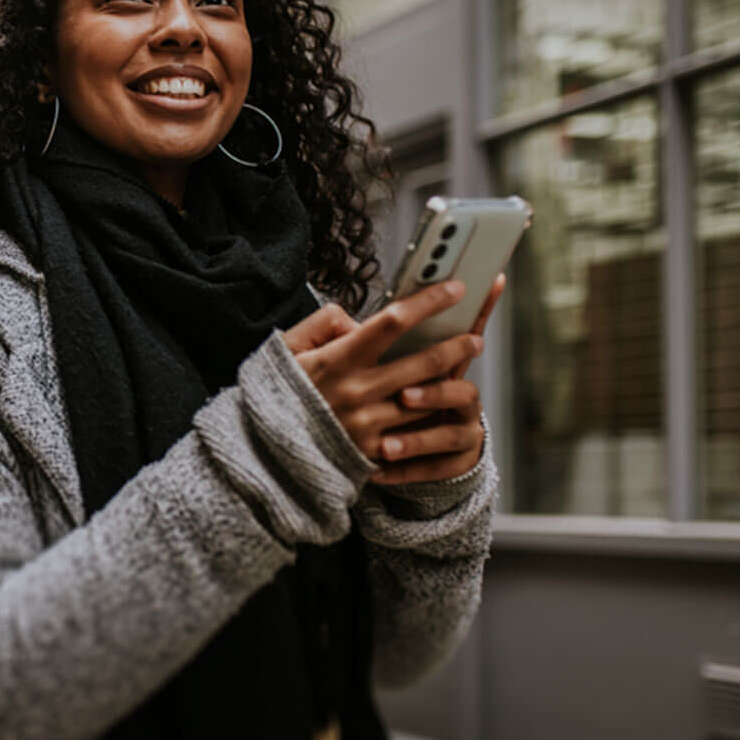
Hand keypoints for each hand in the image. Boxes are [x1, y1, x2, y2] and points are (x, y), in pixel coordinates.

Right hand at [284, 275, 504, 483]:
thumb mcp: (288, 347)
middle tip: (475, 337)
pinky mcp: (373, 451)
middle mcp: (358, 390)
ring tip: (464, 372)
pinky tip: (444, 407)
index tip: (455, 288)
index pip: (392, 322)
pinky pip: (415, 432)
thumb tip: (358, 322)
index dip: (428, 301)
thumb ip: (323, 323)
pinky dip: (432, 417)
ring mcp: (368, 424)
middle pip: (423, 362)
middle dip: (456, 346)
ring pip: (427, 399)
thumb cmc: (279, 391)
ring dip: (453, 384)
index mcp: (338, 359)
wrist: (264, 451)